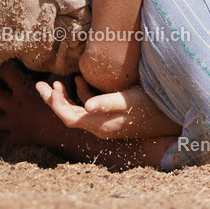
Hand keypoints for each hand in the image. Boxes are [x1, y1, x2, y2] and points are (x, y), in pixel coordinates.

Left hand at [0, 60, 60, 144]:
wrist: (66, 136)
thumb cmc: (65, 109)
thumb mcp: (60, 88)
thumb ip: (54, 78)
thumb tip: (54, 67)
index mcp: (24, 91)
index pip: (8, 72)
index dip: (5, 66)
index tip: (2, 63)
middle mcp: (14, 107)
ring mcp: (13, 124)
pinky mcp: (18, 138)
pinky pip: (3, 140)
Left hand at [37, 76, 180, 139]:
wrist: (171, 118)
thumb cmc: (150, 106)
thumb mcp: (128, 101)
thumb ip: (106, 102)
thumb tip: (86, 105)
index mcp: (99, 124)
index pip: (68, 117)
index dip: (55, 103)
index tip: (47, 86)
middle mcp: (99, 127)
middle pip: (69, 115)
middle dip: (53, 100)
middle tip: (38, 85)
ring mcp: (105, 123)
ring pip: (78, 112)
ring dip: (66, 98)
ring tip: (55, 81)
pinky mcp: (113, 117)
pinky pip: (91, 109)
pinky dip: (82, 95)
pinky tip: (80, 81)